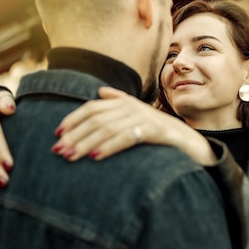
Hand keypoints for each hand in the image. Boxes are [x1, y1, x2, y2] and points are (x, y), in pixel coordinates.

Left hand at [53, 86, 216, 165]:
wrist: (191, 143)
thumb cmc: (160, 132)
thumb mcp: (139, 114)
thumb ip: (120, 102)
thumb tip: (100, 91)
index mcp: (125, 102)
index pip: (92, 107)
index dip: (73, 119)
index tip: (57, 133)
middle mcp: (132, 106)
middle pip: (96, 118)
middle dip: (74, 134)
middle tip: (58, 150)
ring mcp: (144, 117)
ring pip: (107, 128)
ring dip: (85, 143)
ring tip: (70, 156)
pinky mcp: (154, 131)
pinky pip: (126, 137)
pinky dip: (109, 147)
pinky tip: (95, 157)